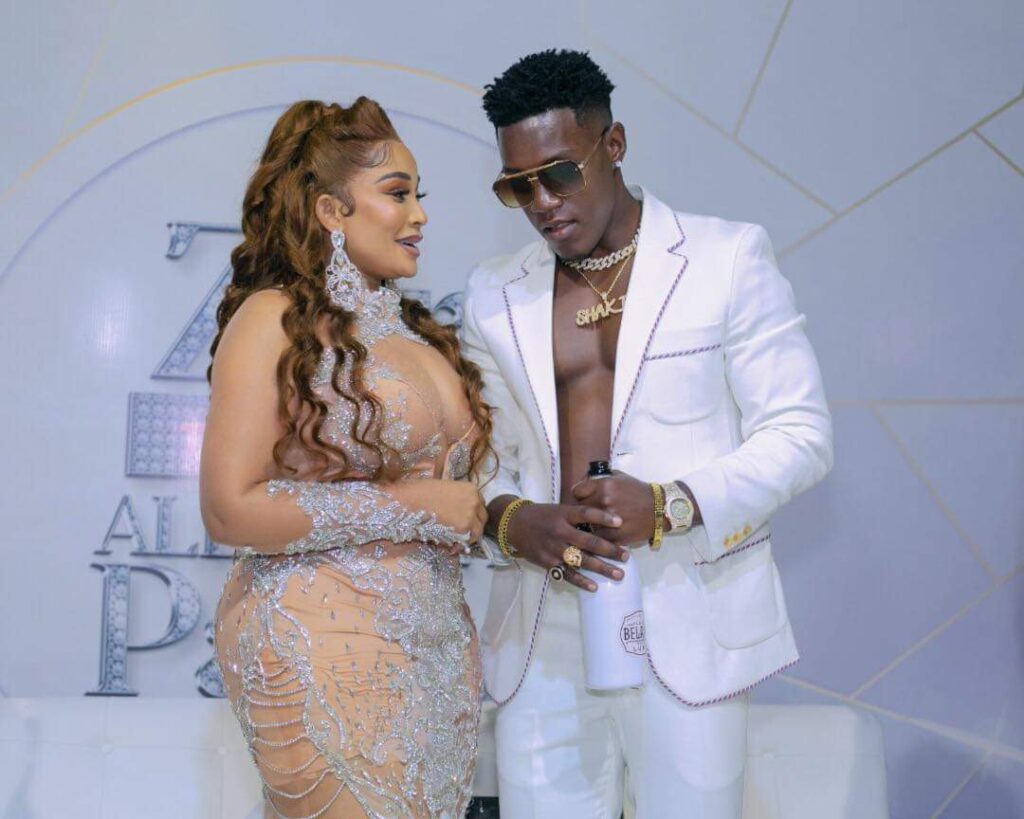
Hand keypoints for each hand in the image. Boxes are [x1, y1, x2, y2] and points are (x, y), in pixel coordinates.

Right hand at [402, 479, 486, 547]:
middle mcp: (475, 501)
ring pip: (478, 531)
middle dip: (474, 525)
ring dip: (469, 537)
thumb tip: (456, 509)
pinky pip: (467, 541)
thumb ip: (456, 497)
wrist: (410, 500)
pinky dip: (460, 546)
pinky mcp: (463, 528)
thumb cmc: (421, 491)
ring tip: (457, 542)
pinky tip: (452, 548)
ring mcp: (471, 515)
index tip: (466, 519)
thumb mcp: (445, 488)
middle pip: (482, 517)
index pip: (480, 504)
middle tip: (463, 533)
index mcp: (471, 489)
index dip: (473, 513)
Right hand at [505, 502, 627, 591]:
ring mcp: (554, 548)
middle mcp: (560, 531)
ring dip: (601, 568)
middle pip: (588, 541)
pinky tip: (594, 587)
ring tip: (619, 574)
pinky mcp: (548, 562)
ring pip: (581, 560)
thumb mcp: (559, 509)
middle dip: (610, 550)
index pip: (586, 513)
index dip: (603, 517)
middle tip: (626, 557)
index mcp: (563, 514)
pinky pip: (566, 573)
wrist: (514, 524)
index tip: (620, 522)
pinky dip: (580, 581)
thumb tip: (605, 519)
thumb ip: (578, 514)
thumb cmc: (542, 516)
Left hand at [572, 471, 658, 545]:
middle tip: (589, 511)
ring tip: (597, 522)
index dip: (579, 495)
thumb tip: (584, 480)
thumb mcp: (619, 477)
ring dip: (590, 524)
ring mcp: (609, 520)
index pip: (576, 492)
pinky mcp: (615, 536)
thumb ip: (600, 477)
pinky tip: (605, 531)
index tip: (582, 498)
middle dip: (583, 509)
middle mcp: (604, 501)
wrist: (659, 509)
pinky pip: (598, 536)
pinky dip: (600, 534)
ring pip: (587, 524)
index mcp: (604, 485)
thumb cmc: (638, 491)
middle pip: (580, 509)